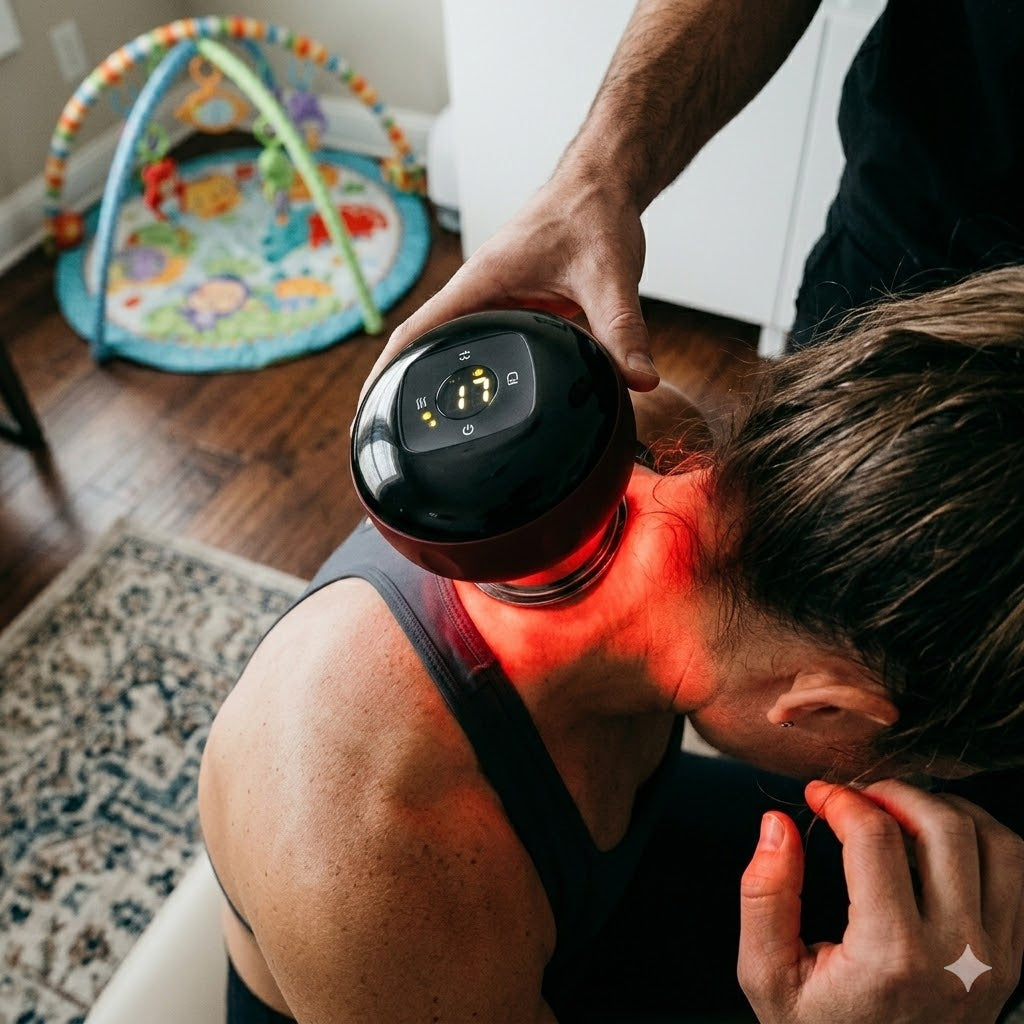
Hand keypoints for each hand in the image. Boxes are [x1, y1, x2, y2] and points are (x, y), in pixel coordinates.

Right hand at [360, 165, 657, 407]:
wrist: (603, 185)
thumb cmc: (593, 213)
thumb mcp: (609, 276)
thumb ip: (623, 330)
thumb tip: (640, 378)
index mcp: (482, 281)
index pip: (418, 329)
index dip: (387, 370)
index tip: (368, 407)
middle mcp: (478, 292)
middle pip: (423, 343)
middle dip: (399, 386)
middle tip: (387, 435)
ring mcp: (492, 300)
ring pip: (451, 345)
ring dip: (432, 379)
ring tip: (416, 430)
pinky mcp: (511, 306)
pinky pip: (481, 342)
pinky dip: (472, 370)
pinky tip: (474, 402)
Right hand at [738, 779, 1023, 1023]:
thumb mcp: (768, 977)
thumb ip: (764, 896)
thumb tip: (777, 826)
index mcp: (891, 955)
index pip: (875, 838)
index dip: (840, 799)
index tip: (817, 795)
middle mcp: (955, 954)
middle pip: (944, 827)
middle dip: (893, 793)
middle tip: (859, 798)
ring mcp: (994, 959)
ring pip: (996, 843)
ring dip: (946, 810)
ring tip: (903, 814)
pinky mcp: (1012, 961)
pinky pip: (1019, 876)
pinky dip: (985, 842)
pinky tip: (943, 846)